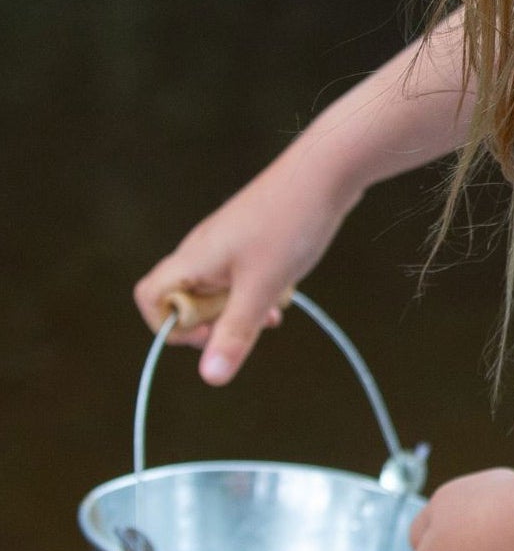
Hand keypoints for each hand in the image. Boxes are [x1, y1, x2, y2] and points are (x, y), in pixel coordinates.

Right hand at [133, 144, 358, 383]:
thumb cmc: (290, 224)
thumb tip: (210, 378)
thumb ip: (236, 332)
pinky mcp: (252, 239)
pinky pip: (243, 276)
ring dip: (242, 310)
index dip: (169, 327)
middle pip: (187, 299)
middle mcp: (203, 250)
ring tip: (273, 315)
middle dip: (215, 323)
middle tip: (249, 328)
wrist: (326, 172)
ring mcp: (228, 243)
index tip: (209, 337)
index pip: (151, 298)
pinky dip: (259, 291)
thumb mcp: (263, 288)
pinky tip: (286, 292)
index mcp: (193, 259)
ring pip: (221, 290)